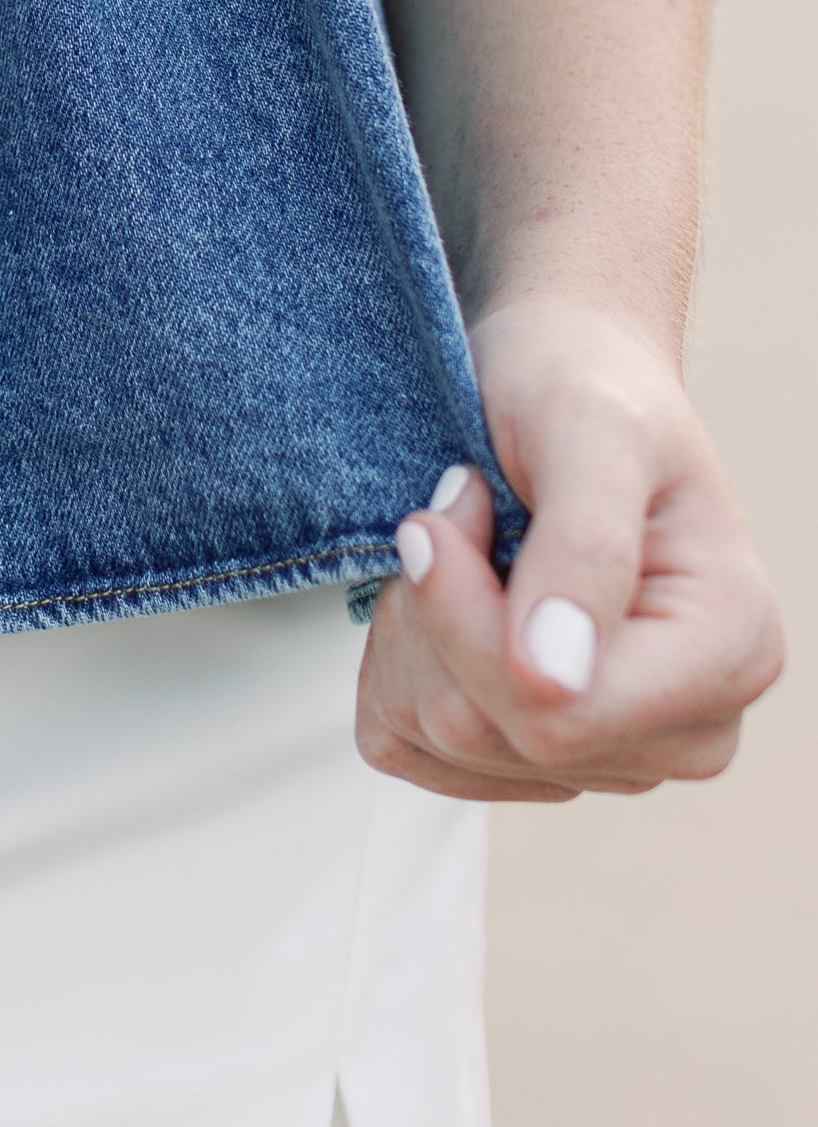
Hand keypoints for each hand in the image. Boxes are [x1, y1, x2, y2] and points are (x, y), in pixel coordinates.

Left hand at [357, 291, 783, 802]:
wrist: (558, 369)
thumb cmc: (585, 380)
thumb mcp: (589, 429)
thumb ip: (584, 549)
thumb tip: (552, 680)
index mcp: (731, 652)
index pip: (555, 713)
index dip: (465, 612)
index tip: (459, 497)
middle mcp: (685, 726)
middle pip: (490, 731)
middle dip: (436, 609)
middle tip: (463, 504)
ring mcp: (610, 752)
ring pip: (442, 742)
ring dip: (412, 626)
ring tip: (467, 538)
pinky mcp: (533, 756)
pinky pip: (410, 746)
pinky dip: (396, 660)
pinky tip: (446, 589)